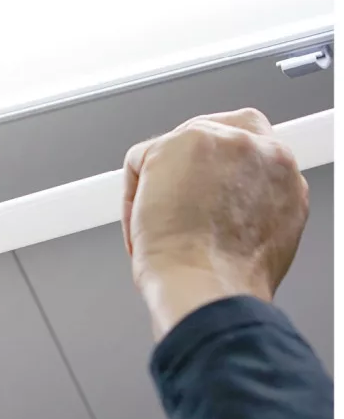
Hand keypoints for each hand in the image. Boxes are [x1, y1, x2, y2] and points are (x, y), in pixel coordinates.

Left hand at [122, 108, 309, 338]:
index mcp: (284, 175)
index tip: (199, 191)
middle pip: (211, 131)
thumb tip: (220, 198)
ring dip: (159, 185)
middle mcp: (262, 151)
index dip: (217, 171)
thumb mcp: (264, 234)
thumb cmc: (227, 278)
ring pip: (172, 148)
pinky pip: (139, 160)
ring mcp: (223, 141)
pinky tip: (144, 226)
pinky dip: (133, 197)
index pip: (249, 149)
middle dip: (185, 161)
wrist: (209, 287)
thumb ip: (251, 201)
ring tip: (160, 226)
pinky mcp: (182, 141)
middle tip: (169, 201)